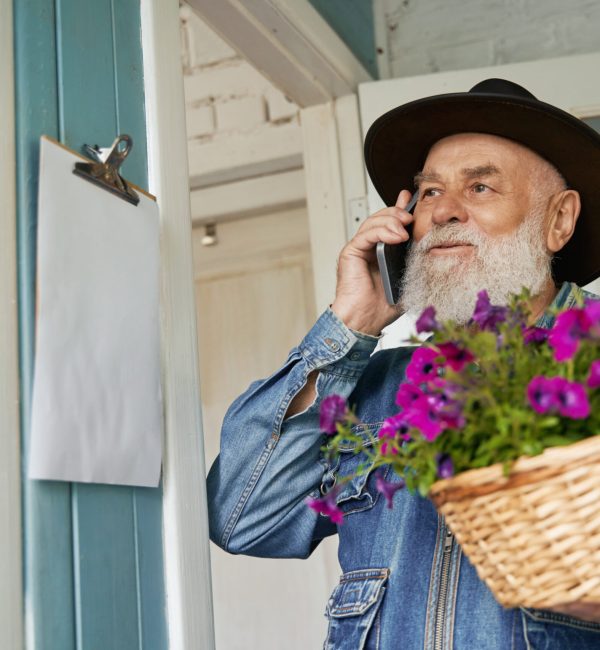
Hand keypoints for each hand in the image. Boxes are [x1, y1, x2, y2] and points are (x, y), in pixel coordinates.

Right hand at [331, 190, 414, 335]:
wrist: (365, 320)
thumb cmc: (383, 306)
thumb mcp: (410, 279)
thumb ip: (416, 261)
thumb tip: (434, 248)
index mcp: (383, 252)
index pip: (391, 224)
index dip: (400, 209)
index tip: (412, 199)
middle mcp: (369, 248)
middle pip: (381, 218)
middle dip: (396, 213)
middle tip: (410, 216)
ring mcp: (359, 249)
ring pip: (373, 222)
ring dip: (390, 220)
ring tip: (405, 226)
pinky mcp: (350, 253)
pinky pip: (365, 234)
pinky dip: (380, 231)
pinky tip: (395, 235)